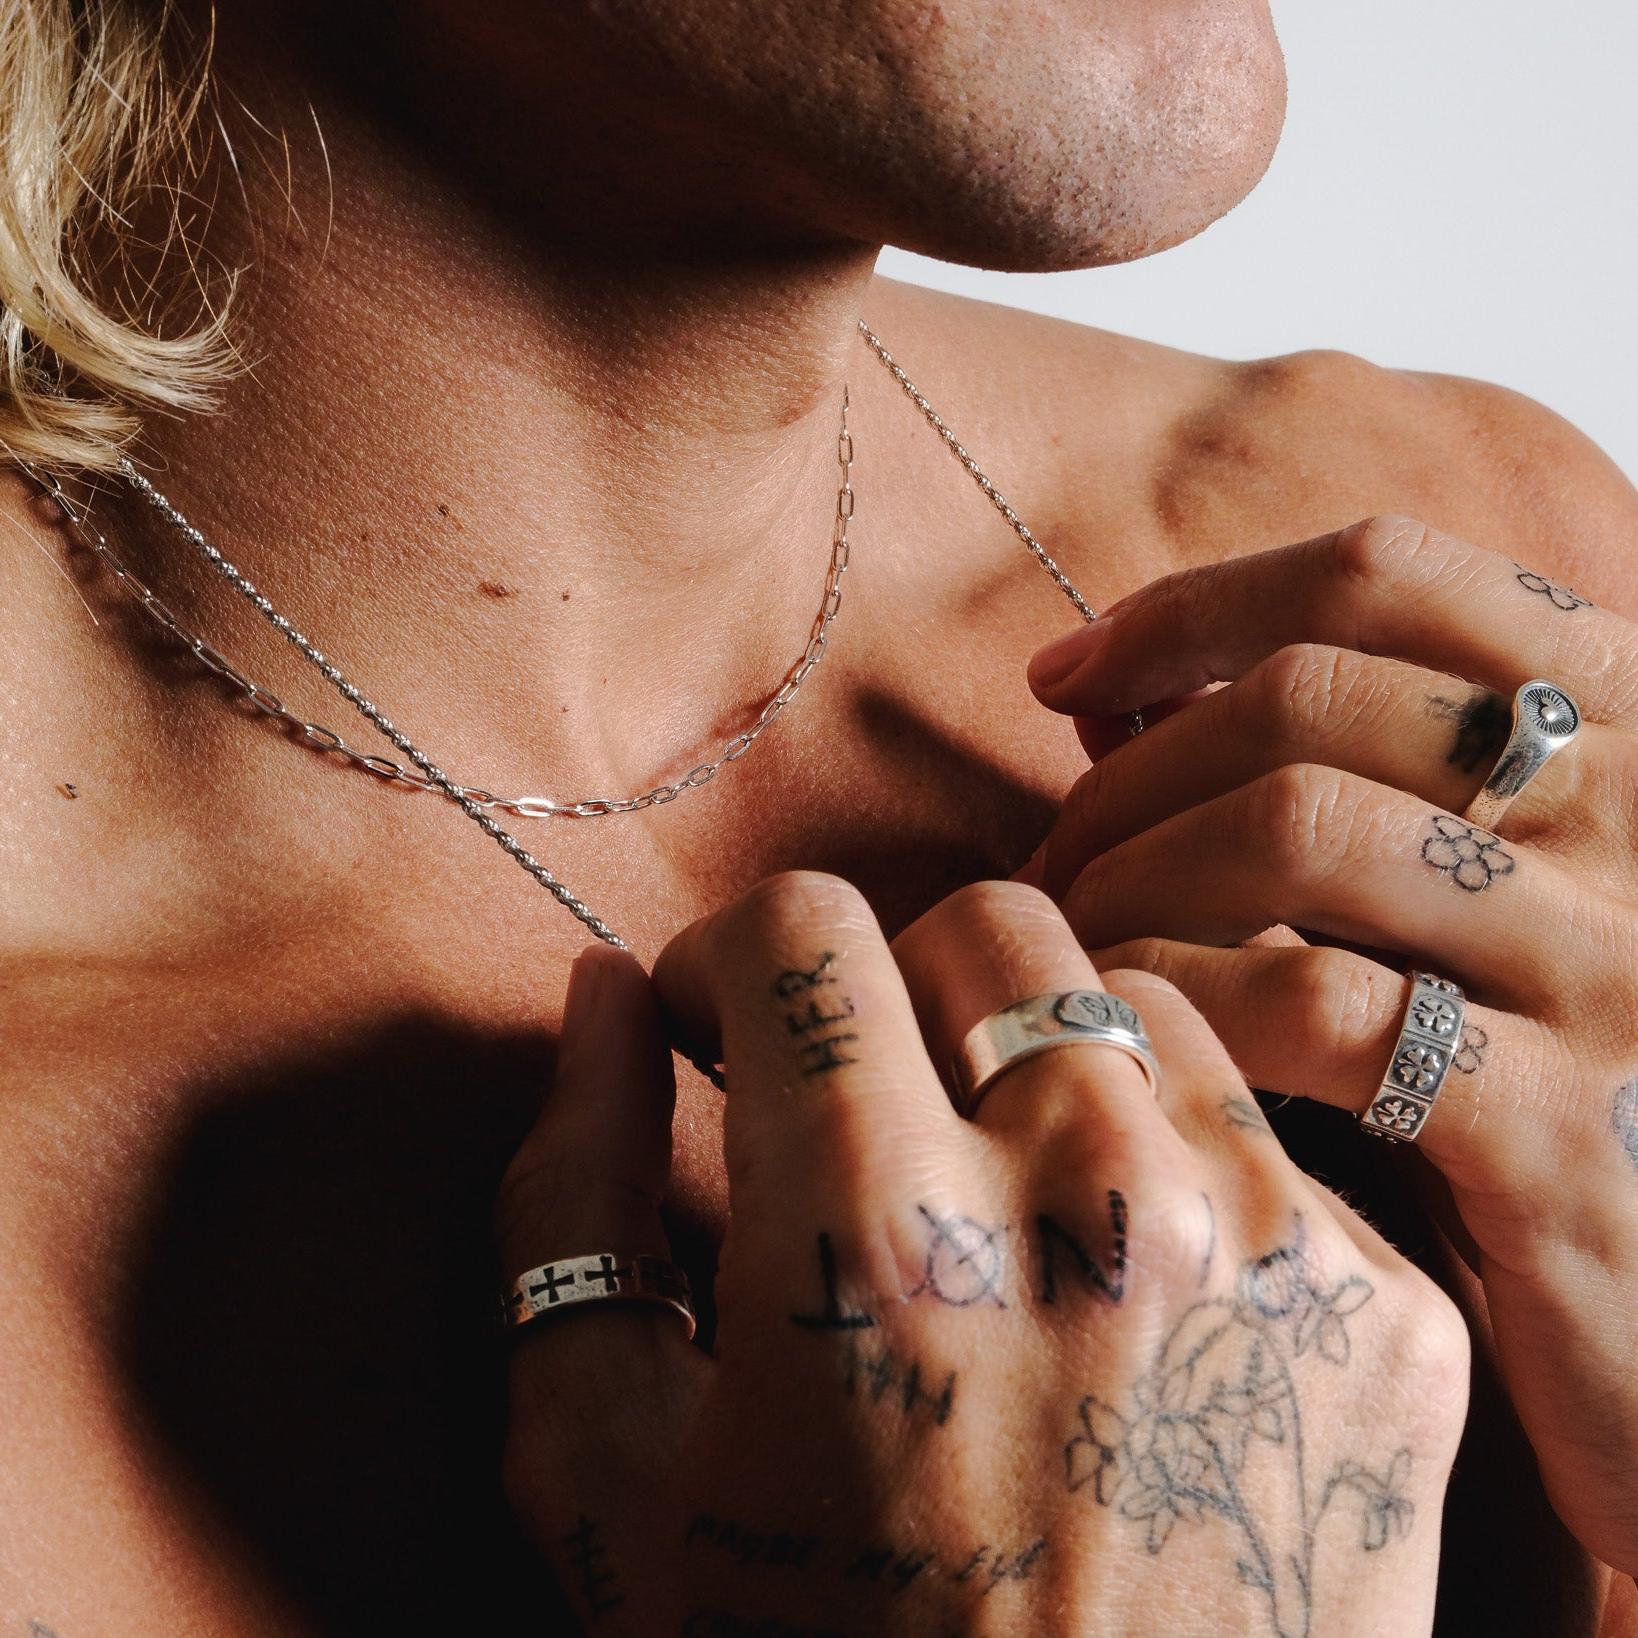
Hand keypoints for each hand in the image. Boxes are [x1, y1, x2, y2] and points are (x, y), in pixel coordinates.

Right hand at [493, 875, 1464, 1635]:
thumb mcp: (600, 1470)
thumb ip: (569, 1194)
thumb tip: (598, 993)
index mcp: (871, 1227)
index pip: (799, 927)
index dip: (727, 964)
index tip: (719, 1033)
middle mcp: (1087, 1197)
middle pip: (982, 922)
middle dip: (887, 991)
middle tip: (859, 1110)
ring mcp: (1263, 1251)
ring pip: (1133, 998)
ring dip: (1039, 1060)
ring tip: (999, 1193)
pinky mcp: (1384, 1321)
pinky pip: (1261, 1133)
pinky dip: (1172, 1164)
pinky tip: (1125, 1287)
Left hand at [1024, 512, 1637, 1572]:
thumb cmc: (1528, 1078)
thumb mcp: (1451, 895)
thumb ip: (1321, 774)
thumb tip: (1110, 698)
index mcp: (1627, 730)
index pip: (1387, 573)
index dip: (1193, 607)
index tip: (1065, 677)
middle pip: (1312, 697)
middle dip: (1131, 770)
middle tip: (1055, 858)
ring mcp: (1620, 973)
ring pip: (1299, 828)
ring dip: (1132, 876)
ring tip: (1072, 944)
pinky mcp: (1565, 1138)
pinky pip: (1313, 1004)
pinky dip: (1178, 995)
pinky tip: (1129, 1027)